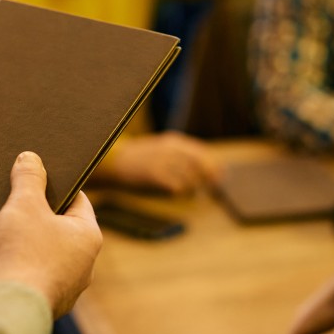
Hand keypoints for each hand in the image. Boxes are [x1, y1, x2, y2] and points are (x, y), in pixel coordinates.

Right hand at [0, 152, 102, 318]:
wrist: (9, 309)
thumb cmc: (23, 253)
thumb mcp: (24, 205)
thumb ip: (29, 178)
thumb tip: (31, 157)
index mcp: (89, 237)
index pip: (78, 201)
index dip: (59, 185)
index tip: (42, 175)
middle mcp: (85, 265)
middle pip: (63, 229)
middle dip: (41, 214)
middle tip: (20, 200)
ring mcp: (66, 288)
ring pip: (49, 255)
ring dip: (30, 242)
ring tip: (7, 228)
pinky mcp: (45, 304)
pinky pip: (35, 276)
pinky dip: (21, 266)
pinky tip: (1, 258)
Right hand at [97, 131, 219, 194]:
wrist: (115, 162)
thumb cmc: (141, 159)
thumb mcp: (162, 149)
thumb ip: (182, 157)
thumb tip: (207, 169)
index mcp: (174, 142)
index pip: (202, 154)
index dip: (213, 166)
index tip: (218, 177)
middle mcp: (170, 150)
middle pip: (199, 166)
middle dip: (208, 178)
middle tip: (212, 187)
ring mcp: (162, 162)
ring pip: (190, 178)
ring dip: (193, 187)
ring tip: (189, 191)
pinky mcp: (154, 175)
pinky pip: (176, 187)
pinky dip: (179, 192)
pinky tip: (174, 192)